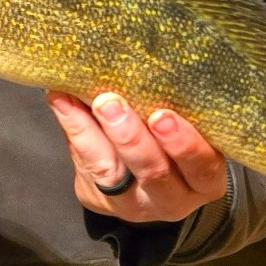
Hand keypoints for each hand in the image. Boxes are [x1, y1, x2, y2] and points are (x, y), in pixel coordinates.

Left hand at [46, 91, 228, 222]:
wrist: (148, 180)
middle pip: (154, 173)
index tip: (161, 114)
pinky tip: (61, 101)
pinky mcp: (100, 200)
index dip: (183, 144)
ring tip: (77, 100)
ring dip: (92, 134)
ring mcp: (134, 205)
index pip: (201, 166)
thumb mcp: (188, 128)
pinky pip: (86, 168)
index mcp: (205, 180)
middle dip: (130, 138)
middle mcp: (173, 199)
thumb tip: (142, 61)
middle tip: (110, 102)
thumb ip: (173, 105)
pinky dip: (73, 131)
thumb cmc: (176, 141)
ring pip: (111, 174)